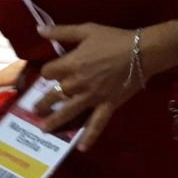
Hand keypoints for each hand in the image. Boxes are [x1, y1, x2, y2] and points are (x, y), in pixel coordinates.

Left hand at [38, 23, 146, 150]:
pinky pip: (97, 123)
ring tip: (44, 128)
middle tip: (36, 109)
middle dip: (44, 102)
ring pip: (69, 111)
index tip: (51, 73)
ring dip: (55, 120)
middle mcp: (78, 83)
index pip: (49, 72)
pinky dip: (90, 136)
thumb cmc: (114, 39)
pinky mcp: (108, 105)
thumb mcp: (86, 30)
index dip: (48, 72)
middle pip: (54, 94)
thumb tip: (39, 30)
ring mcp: (92, 96)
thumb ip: (62, 32)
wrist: (142, 51)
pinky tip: (81, 148)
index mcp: (72, 64)